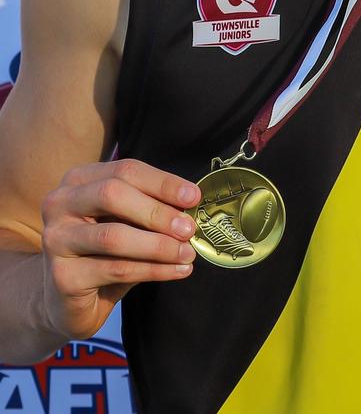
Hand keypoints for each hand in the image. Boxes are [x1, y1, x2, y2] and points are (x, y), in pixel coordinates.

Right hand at [40, 158, 200, 340]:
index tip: (194, 197)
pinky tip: (178, 271)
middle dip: (157, 211)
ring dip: (158, 245)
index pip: (125, 170)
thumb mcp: (127, 221)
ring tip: (187, 253)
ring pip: (114, 236)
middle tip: (189, 228)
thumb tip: (190, 203)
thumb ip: (150, 206)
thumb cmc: (105, 252)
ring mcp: (56, 239)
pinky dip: (153, 270)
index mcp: (79, 180)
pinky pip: (116, 269)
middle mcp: (59, 203)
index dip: (162, 182)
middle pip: (113, 195)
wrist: (70, 301)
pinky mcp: (62, 276)